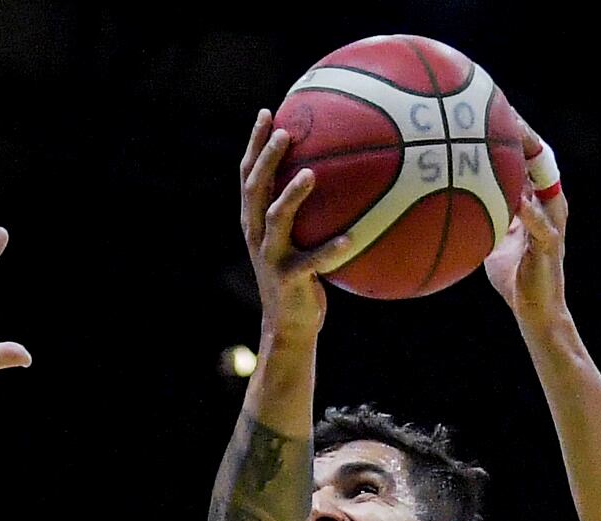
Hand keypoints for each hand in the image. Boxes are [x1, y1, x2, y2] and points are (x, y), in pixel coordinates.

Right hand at [237, 111, 354, 344]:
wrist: (288, 327)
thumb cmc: (301, 279)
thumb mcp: (299, 241)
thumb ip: (308, 212)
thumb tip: (341, 177)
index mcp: (254, 222)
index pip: (249, 175)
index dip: (255, 144)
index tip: (268, 112)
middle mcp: (256, 235)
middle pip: (255, 189)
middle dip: (267, 158)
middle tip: (284, 133)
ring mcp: (270, 258)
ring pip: (275, 219)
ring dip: (291, 195)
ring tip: (311, 174)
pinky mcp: (288, 280)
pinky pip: (311, 262)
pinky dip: (330, 250)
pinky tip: (352, 239)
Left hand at [481, 125, 567, 328]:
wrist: (535, 311)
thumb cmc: (512, 277)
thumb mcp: (489, 239)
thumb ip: (478, 218)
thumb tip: (446, 203)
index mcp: (534, 201)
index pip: (525, 157)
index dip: (510, 132)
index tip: (488, 107)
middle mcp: (547, 205)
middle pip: (539, 159)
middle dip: (522, 132)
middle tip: (501, 107)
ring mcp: (552, 222)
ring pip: (546, 182)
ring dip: (530, 160)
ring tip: (514, 137)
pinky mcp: (551, 245)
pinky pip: (540, 224)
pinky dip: (527, 212)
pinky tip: (515, 200)